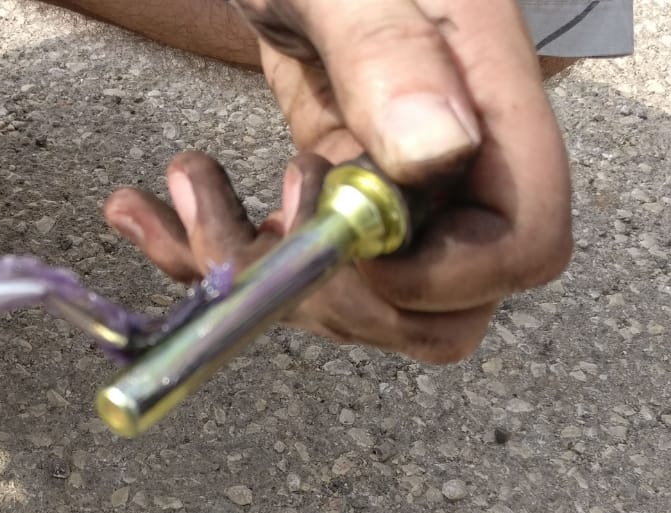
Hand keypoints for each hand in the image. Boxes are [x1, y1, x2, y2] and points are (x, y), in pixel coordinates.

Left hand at [104, 0, 571, 362]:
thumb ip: (388, 53)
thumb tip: (437, 154)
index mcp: (485, 90)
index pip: (525, 241)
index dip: (447, 278)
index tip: (352, 244)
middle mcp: (450, 147)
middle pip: (446, 300)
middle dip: (340, 298)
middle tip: (258, 239)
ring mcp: (389, 171)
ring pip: (359, 298)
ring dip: (257, 274)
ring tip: (186, 186)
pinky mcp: (328, 177)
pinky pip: (291, 261)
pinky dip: (208, 254)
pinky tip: (145, 207)